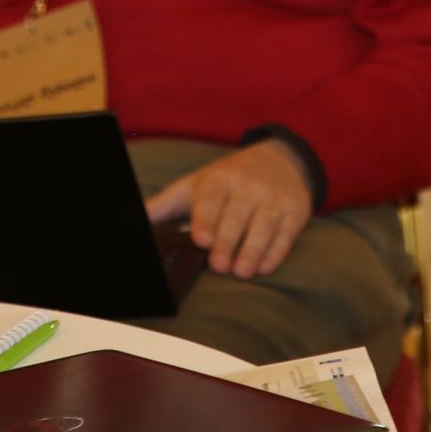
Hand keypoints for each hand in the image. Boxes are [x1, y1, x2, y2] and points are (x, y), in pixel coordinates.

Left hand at [144, 139, 313, 278]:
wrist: (282, 159)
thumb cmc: (229, 179)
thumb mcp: (196, 184)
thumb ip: (165, 205)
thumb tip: (135, 224)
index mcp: (220, 179)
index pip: (212, 200)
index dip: (206, 220)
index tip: (201, 240)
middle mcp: (248, 186)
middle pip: (237, 216)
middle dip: (228, 242)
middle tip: (219, 266)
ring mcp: (273, 198)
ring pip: (263, 225)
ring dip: (252, 250)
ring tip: (241, 272)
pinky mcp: (295, 211)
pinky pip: (286, 234)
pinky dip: (276, 252)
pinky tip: (265, 266)